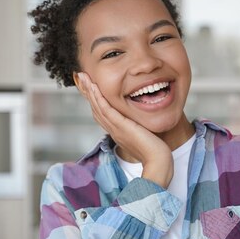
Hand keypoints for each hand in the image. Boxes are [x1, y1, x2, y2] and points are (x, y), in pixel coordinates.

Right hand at [74, 72, 173, 187]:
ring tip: (83, 77)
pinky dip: (99, 98)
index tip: (90, 86)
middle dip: (88, 92)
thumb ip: (139, 129)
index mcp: (118, 132)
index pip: (102, 113)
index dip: (94, 99)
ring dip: (89, 91)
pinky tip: (94, 87)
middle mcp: (114, 130)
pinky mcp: (121, 127)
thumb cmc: (155, 151)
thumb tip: (142, 123)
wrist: (158, 161)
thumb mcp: (144, 136)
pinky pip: (106, 110)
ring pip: (98, 107)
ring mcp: (116, 129)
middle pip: (95, 108)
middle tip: (81, 77)